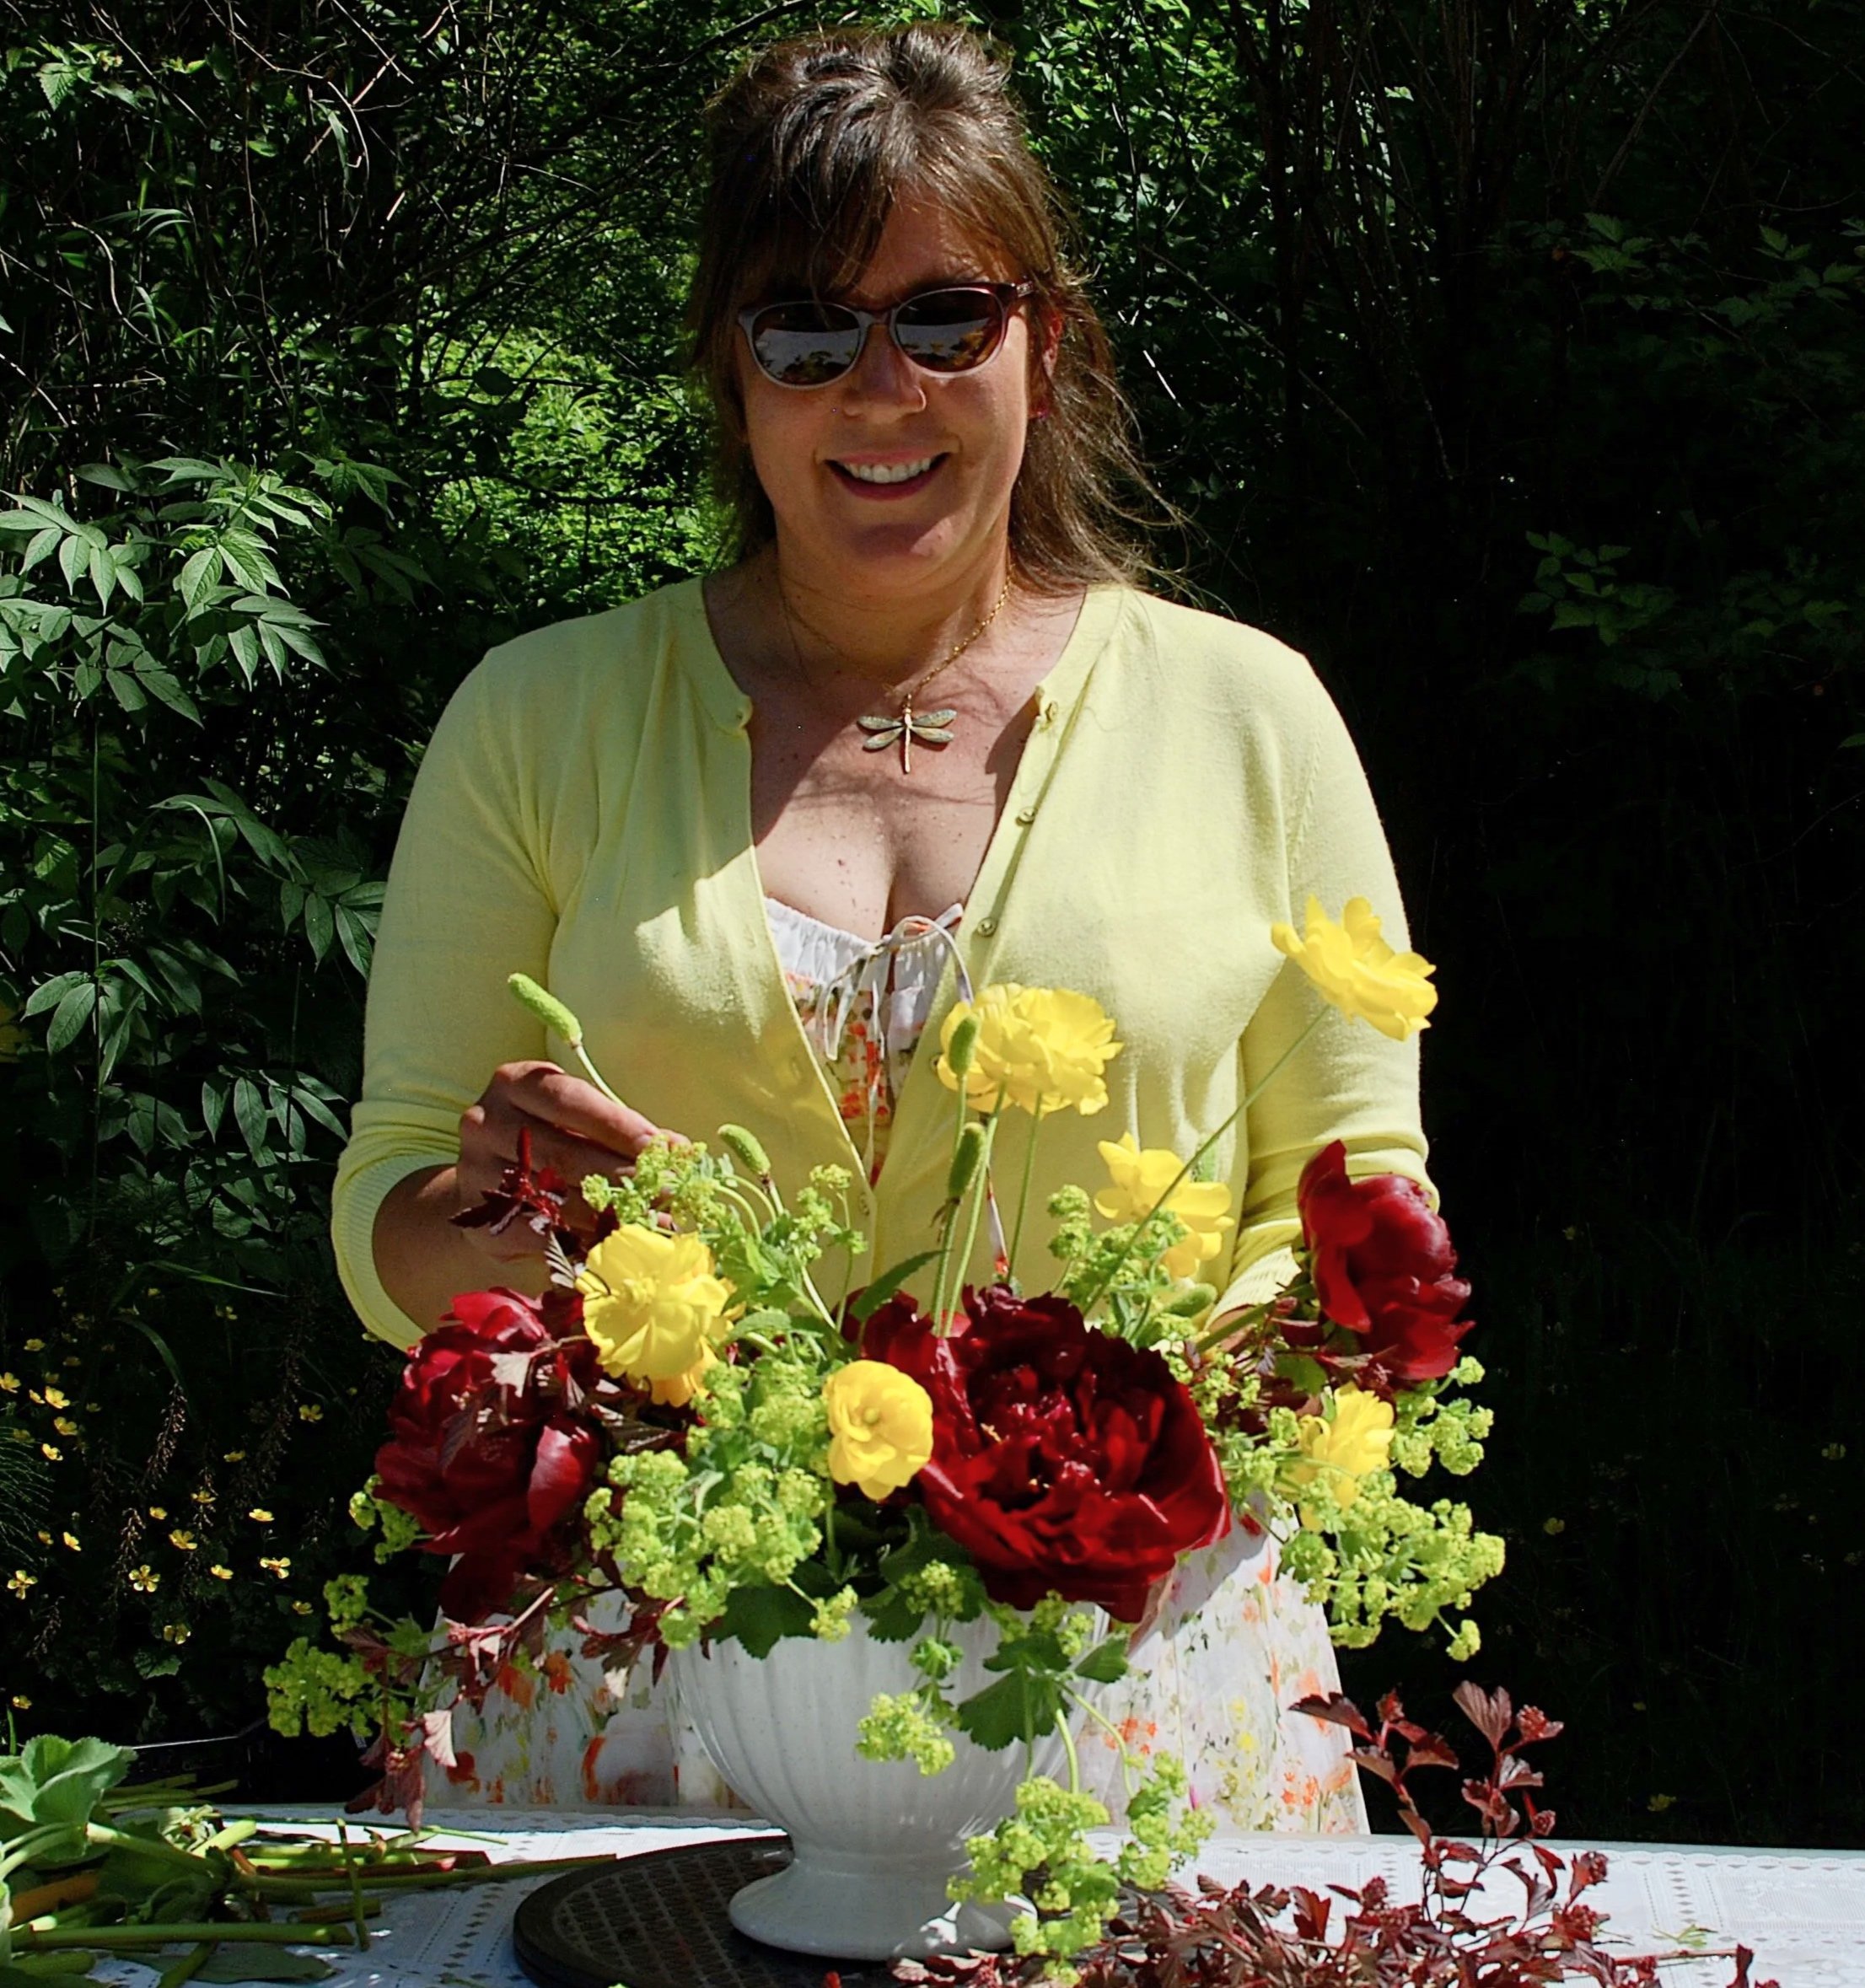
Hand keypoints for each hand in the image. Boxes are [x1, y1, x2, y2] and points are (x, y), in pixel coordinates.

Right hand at [455, 1060, 664, 1263]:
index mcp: (514, 1083)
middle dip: (623, 1173)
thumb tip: (679, 1151)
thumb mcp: (576, 1119)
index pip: (570, 1101)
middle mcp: (487, 1121)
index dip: (618, 1125)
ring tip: (655, 1221)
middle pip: (564, 1151)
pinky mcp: (479, 1217)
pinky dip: (581, 1240)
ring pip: (553, 1195)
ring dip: (610, 1212)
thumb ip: (619, 1130)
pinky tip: (616, 1244)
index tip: (661, 1147)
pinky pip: (537, 1231)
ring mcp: (476, 1170)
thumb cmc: (548, 1138)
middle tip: (668, 1192)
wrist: (486, 1183)